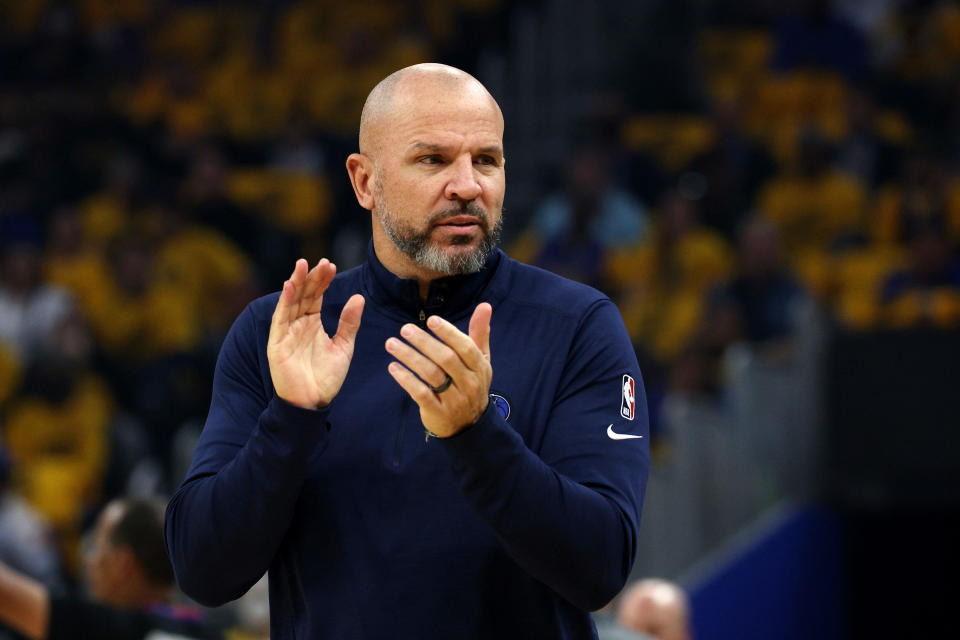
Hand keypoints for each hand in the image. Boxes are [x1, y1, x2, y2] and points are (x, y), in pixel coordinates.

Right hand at [267, 258, 364, 408]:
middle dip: (311, 277)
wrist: (313, 402)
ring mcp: (286, 332)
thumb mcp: (344, 346)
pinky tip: (289, 287)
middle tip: (321, 262)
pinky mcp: (277, 343)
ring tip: (302, 265)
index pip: (317, 295)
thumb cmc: (327, 377)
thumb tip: (359, 297)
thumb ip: (350, 322)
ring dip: (296, 283)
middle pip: (304, 294)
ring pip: (290, 302)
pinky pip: (280, 319)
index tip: (332, 265)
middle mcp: (298, 324)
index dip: (323, 280)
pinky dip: (284, 302)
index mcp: (313, 323)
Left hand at [385, 303, 492, 436]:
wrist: (470, 426)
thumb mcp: (480, 360)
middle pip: (446, 359)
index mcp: (480, 367)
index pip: (465, 347)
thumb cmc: (471, 384)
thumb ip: (479, 333)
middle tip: (405, 329)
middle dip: (424, 342)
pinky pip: (421, 393)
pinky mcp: (438, 412)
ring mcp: (454, 400)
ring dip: (410, 357)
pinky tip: (393, 367)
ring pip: (431, 374)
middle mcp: (469, 383)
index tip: (431, 320)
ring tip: (392, 344)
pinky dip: (406, 379)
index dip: (448, 333)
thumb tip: (485, 305)